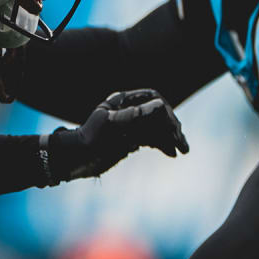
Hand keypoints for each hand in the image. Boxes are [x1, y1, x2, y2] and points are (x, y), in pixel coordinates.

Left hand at [49, 89, 188, 180]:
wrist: (75, 159)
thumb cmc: (89, 139)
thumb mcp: (112, 125)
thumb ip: (135, 114)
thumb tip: (161, 105)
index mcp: (122, 101)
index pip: (151, 98)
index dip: (164, 110)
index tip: (172, 125)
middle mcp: (129, 110)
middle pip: (158, 114)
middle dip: (171, 128)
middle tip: (181, 141)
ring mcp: (131, 125)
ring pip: (158, 128)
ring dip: (171, 138)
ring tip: (183, 150)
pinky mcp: (132, 139)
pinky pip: (152, 139)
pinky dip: (163, 145)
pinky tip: (172, 153)